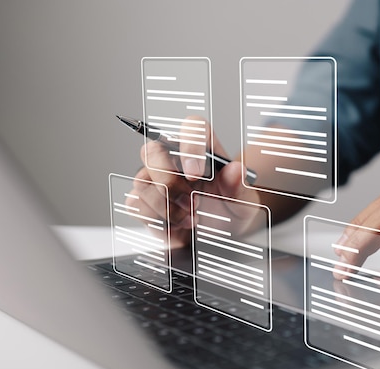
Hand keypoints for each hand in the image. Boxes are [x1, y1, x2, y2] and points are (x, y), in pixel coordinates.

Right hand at [125, 118, 260, 246]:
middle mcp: (175, 157)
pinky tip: (177, 226)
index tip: (196, 174)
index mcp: (204, 147)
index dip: (190, 146)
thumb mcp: (244, 201)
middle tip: (193, 204)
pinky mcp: (144, 200)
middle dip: (170, 182)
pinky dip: (157, 220)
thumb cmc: (232, 207)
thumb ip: (240, 186)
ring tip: (191, 218)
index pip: (192, 126)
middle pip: (153, 150)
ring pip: (142, 181)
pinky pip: (135, 205)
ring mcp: (156, 177)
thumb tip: (236, 170)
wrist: (223, 231)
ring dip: (166, 207)